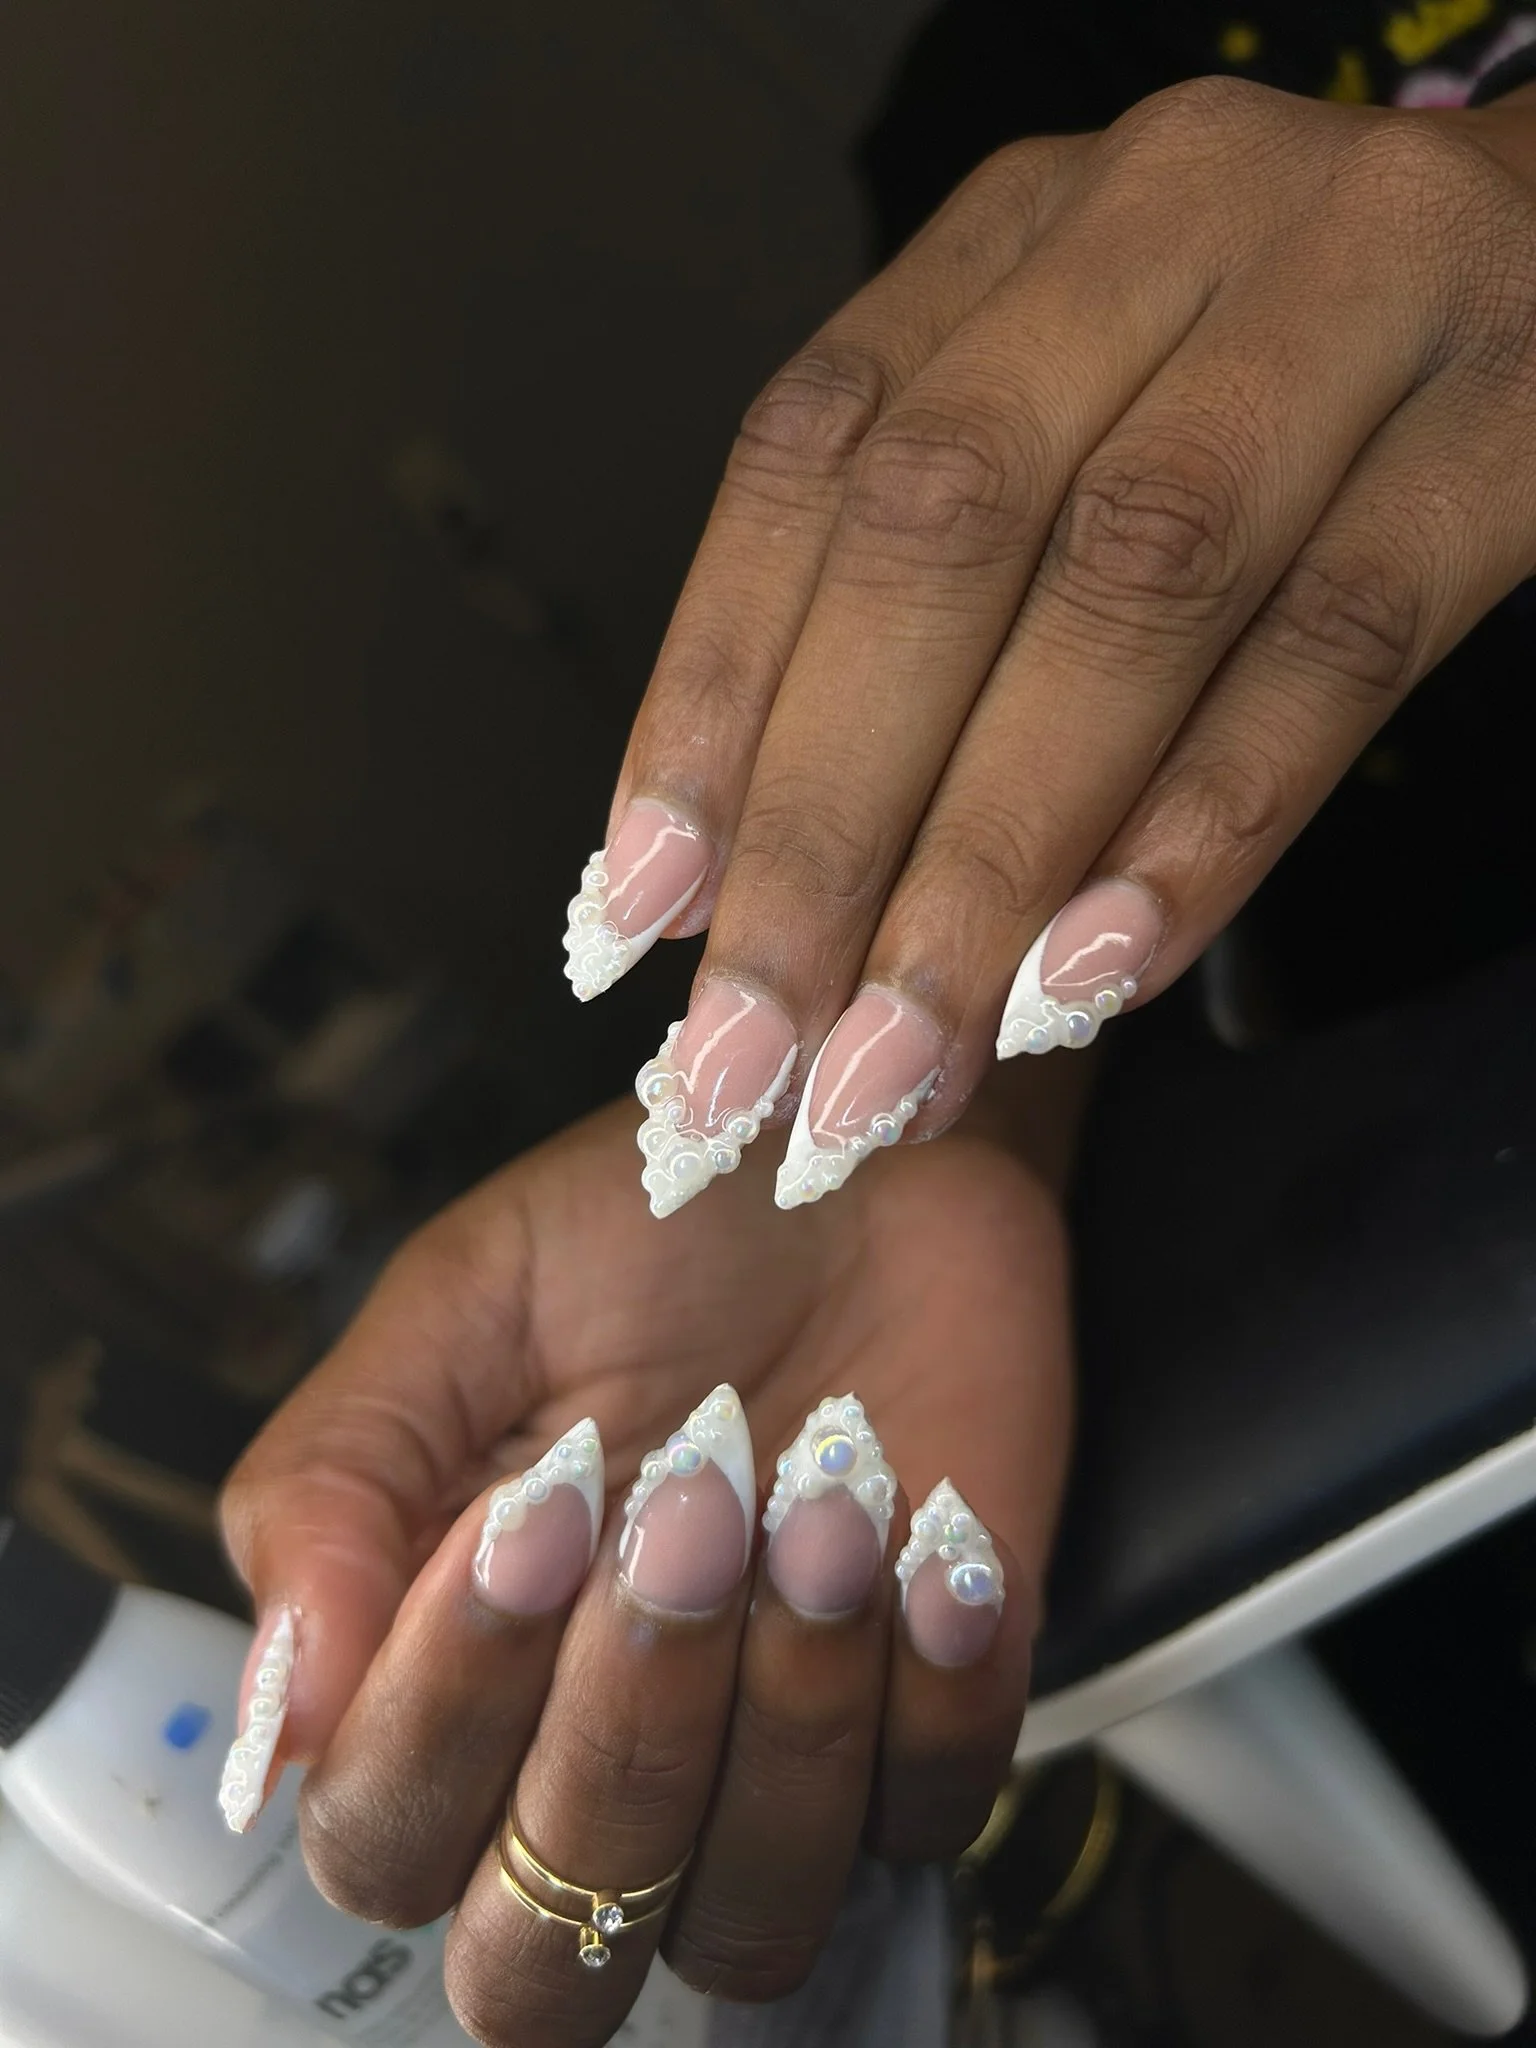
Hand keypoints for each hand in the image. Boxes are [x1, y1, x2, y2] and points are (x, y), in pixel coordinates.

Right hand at [218, 1097, 1069, 2043]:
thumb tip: (282, 1713)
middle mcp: (596, 1758)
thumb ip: (334, 1488)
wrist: (862, 1156)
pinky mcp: (930, 1728)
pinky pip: (928, 1818)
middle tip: (687, 1504)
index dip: (446, 1716)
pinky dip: (936, 1688)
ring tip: (824, 1496)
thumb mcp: (461, 1305)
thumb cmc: (647, 1228)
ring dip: (788, 1712)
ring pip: (748, 1926)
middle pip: (551, 1959)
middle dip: (621, 1738)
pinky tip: (933, 1534)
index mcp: (450, 1671)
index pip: (386, 1843)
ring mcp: (771, 1766)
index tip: (528, 1510)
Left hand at [566, 79, 1535, 1214]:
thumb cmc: (1304, 374)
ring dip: (992, 853)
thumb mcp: (1096, 410)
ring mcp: (1361, 293)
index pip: (815, 458)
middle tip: (753, 1040)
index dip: (711, 688)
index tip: (641, 899)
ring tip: (902, 1052)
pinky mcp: (1520, 417)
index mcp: (1029, 230)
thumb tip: (756, 854)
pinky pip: (1339, 637)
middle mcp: (1169, 219)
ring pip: (1130, 584)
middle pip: (942, 530)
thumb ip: (949, 582)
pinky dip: (1205, 817)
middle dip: (827, 818)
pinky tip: (1101, 967)